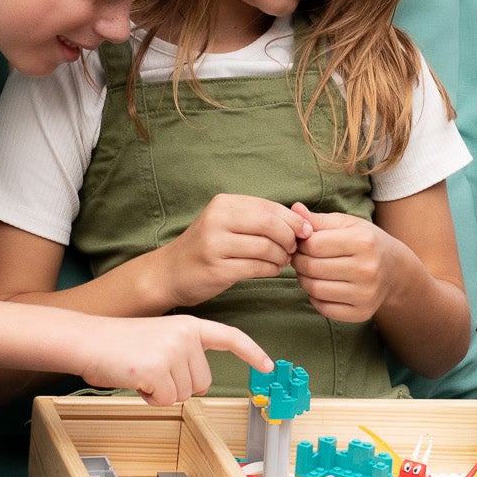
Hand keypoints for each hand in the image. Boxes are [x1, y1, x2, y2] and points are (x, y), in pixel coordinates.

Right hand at [75, 315, 272, 405]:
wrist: (86, 339)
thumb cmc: (117, 344)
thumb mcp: (158, 339)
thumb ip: (182, 355)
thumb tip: (196, 385)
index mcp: (188, 325)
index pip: (229, 337)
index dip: (251, 352)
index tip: (269, 365)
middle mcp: (186, 336)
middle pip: (202, 382)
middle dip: (178, 385)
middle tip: (151, 369)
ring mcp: (173, 352)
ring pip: (183, 394)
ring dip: (162, 392)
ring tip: (140, 371)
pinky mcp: (158, 369)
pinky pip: (165, 400)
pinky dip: (150, 398)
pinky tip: (135, 379)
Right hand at [156, 194, 313, 307]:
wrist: (169, 272)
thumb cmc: (206, 247)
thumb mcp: (227, 223)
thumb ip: (259, 218)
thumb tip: (301, 220)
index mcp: (223, 204)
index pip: (269, 207)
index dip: (293, 220)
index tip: (306, 232)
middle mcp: (217, 220)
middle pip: (271, 225)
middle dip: (290, 238)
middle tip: (294, 249)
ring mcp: (215, 245)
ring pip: (266, 247)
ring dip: (282, 257)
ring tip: (281, 261)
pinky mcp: (217, 269)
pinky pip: (257, 268)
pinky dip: (271, 269)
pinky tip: (271, 270)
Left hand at [290, 205, 404, 323]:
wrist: (394, 270)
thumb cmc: (366, 242)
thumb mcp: (347, 224)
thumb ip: (319, 220)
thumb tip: (294, 209)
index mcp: (363, 242)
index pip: (313, 245)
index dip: (300, 244)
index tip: (301, 243)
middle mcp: (367, 269)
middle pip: (311, 267)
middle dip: (299, 262)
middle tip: (300, 258)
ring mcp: (365, 294)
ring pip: (314, 289)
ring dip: (304, 280)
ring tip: (309, 271)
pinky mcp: (362, 313)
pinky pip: (323, 308)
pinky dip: (315, 298)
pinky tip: (322, 286)